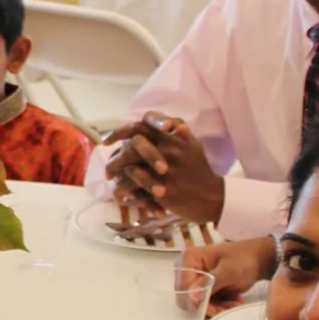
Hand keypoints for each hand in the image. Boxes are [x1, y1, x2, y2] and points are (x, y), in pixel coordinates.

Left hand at [101, 114, 224, 221]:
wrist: (212, 197)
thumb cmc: (199, 171)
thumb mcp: (193, 147)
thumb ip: (179, 134)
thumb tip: (171, 123)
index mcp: (172, 138)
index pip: (140, 127)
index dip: (119, 132)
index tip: (106, 141)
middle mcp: (167, 152)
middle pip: (130, 149)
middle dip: (115, 160)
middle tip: (108, 170)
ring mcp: (164, 173)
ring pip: (130, 171)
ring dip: (119, 179)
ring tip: (113, 184)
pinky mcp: (163, 192)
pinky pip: (137, 191)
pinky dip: (127, 194)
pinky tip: (121, 196)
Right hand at [180, 236, 274, 300]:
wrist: (259, 260)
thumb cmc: (244, 259)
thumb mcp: (228, 271)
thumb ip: (209, 284)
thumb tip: (192, 298)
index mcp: (189, 258)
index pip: (183, 287)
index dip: (197, 301)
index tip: (215, 308)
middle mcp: (188, 269)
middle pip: (189, 297)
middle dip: (209, 305)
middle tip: (228, 306)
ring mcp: (196, 278)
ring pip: (198, 303)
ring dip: (217, 307)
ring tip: (235, 302)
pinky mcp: (204, 287)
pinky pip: (207, 303)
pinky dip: (221, 305)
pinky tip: (234, 300)